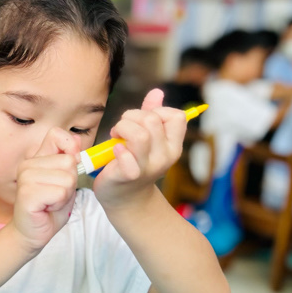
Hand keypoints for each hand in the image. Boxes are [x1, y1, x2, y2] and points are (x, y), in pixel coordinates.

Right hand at [11, 127, 79, 253]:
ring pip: (67, 178)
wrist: (32, 233)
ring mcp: (25, 178)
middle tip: (56, 195)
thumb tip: (75, 139)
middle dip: (71, 182)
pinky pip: (60, 192)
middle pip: (69, 162)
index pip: (56, 134)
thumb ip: (70, 160)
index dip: (70, 147)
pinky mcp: (27, 193)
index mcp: (36, 158)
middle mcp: (28, 164)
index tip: (70, 167)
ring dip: (65, 195)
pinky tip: (47, 208)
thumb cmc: (49, 208)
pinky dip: (59, 204)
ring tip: (51, 202)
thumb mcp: (65, 181)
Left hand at [93, 88, 185, 207]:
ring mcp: (148, 167)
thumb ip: (151, 114)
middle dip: (131, 117)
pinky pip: (128, 158)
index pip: (176, 116)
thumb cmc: (134, 164)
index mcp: (173, 145)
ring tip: (116, 137)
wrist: (125, 200)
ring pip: (140, 134)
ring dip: (122, 128)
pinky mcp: (129, 176)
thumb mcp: (147, 139)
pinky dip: (119, 150)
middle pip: (152, 120)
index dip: (156, 111)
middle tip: (121, 129)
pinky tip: (115, 151)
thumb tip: (157, 92)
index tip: (141, 120)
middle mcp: (165, 156)